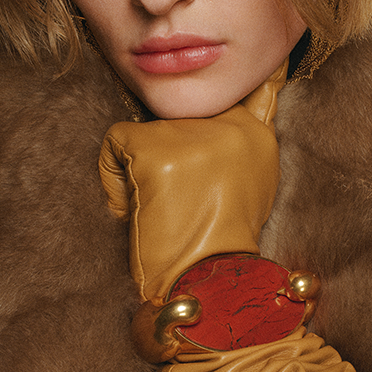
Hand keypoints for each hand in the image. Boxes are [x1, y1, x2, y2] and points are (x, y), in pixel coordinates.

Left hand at [96, 74, 365, 371]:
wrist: (207, 291)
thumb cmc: (220, 253)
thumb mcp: (248, 192)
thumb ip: (238, 148)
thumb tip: (246, 107)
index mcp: (258, 135)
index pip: (247, 85)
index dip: (239, 89)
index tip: (257, 80)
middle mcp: (231, 123)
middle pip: (174, 116)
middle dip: (163, 158)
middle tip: (177, 206)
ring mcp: (193, 133)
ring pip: (140, 132)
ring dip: (138, 175)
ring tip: (160, 214)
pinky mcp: (156, 148)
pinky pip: (114, 145)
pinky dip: (112, 181)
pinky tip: (135, 212)